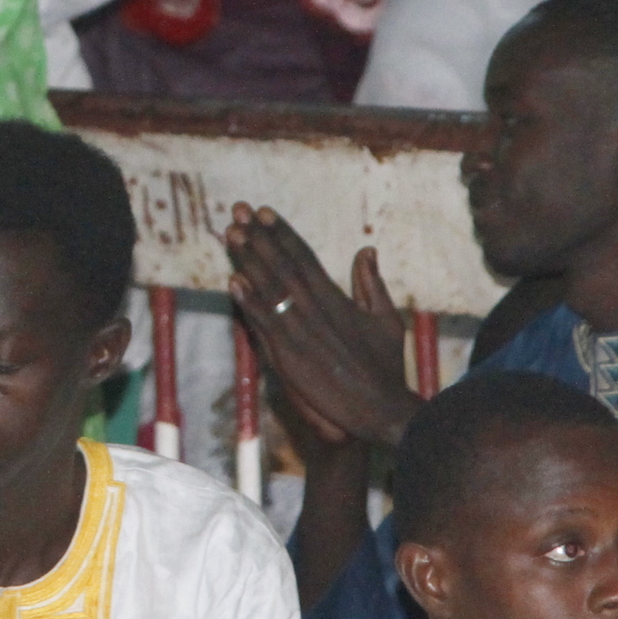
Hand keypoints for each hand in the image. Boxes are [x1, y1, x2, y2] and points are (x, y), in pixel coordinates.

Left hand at [226, 205, 419, 446]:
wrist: (381, 408)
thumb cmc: (387, 366)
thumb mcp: (386, 319)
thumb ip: (372, 284)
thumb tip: (366, 249)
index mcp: (336, 298)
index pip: (304, 257)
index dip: (282, 233)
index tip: (264, 211)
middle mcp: (317, 309)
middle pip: (283, 264)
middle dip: (260, 236)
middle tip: (238, 210)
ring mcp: (302, 333)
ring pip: (271, 288)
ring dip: (248, 260)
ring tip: (231, 233)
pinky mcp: (291, 357)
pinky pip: (266, 325)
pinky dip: (250, 302)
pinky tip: (234, 282)